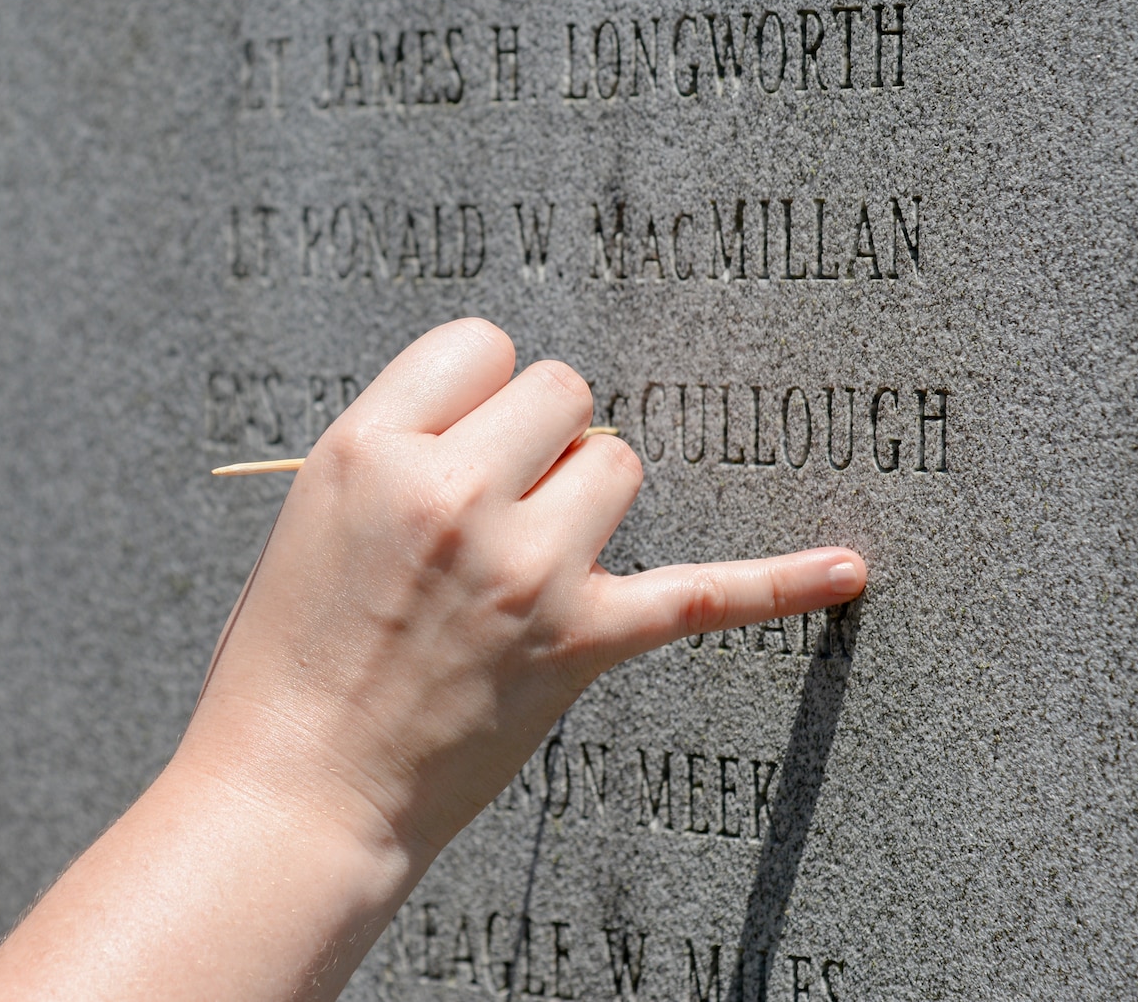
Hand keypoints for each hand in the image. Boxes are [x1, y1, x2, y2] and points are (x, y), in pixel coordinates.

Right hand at [180, 317, 866, 868]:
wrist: (299, 791)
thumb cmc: (290, 654)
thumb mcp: (316, 514)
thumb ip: (403, 447)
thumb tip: (500, 410)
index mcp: (371, 447)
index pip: (483, 345)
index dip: (480, 395)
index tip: (464, 445)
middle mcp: (454, 493)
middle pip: (564, 392)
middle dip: (538, 440)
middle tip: (495, 509)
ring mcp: (526, 567)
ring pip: (618, 461)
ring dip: (585, 500)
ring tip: (529, 564)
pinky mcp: (583, 640)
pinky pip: (703, 592)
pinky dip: (780, 582)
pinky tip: (848, 568)